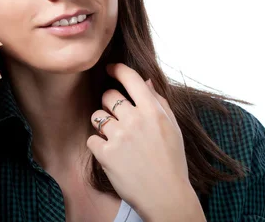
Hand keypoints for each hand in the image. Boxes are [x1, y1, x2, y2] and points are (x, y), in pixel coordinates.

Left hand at [86, 63, 193, 219]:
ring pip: (97, 116)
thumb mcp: (172, 127)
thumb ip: (159, 102)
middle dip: (109, 102)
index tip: (110, 68)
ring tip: (114, 137)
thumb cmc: (172, 161)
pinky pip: (92, 139)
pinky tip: (111, 154)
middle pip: (108, 95)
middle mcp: (135, 119)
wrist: (166, 195)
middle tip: (117, 116)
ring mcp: (119, 136)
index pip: (130, 79)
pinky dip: (98, 145)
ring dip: (102, 123)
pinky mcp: (105, 154)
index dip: (117, 69)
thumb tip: (145, 81)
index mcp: (153, 111)